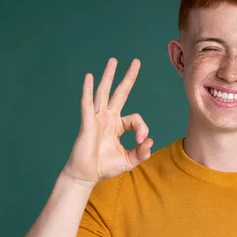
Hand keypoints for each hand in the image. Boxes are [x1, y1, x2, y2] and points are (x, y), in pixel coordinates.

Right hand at [62, 58, 152, 185]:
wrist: (86, 175)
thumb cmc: (104, 167)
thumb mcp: (129, 160)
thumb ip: (142, 152)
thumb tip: (150, 141)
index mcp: (117, 125)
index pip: (135, 119)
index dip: (142, 128)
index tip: (141, 142)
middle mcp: (107, 118)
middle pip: (120, 93)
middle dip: (128, 77)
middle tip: (136, 61)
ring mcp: (97, 118)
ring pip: (103, 92)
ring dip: (108, 76)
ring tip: (113, 60)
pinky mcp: (87, 122)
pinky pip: (87, 103)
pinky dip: (87, 90)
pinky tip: (89, 77)